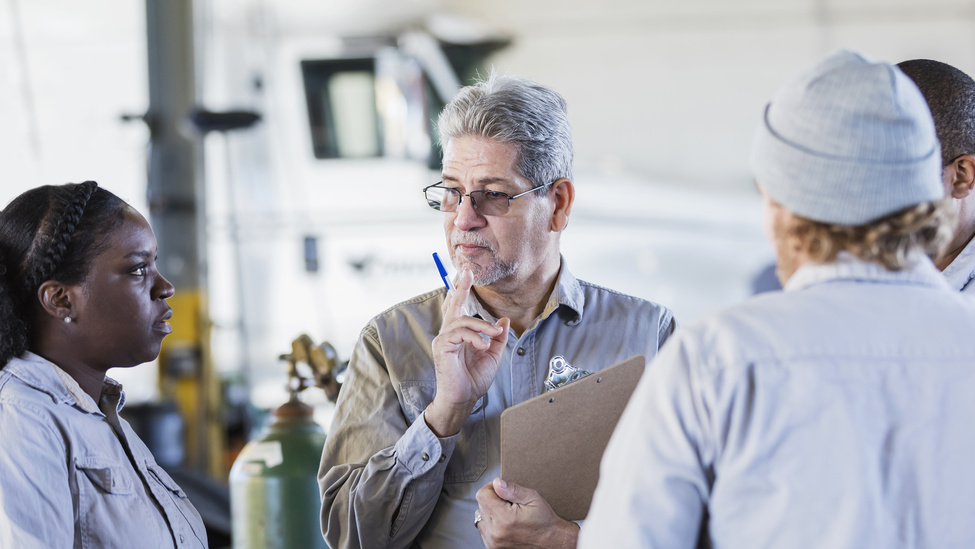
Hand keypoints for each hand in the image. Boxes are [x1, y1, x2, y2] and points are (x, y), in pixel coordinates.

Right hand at [426, 269, 509, 436]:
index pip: (460, 309)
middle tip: (467, 272)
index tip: (466, 276)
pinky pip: (460, 333)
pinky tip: (483, 345)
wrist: (463, 399)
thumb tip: (503, 320)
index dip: (462, 292)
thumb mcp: (492, 356)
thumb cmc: (473, 380)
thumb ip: (497, 338)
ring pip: (463, 320)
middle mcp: (449, 334)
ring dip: (482, 325)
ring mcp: (444, 339)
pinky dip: (475, 336)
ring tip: (494, 334)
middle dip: (460, 288)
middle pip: (453, 306)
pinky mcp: (442, 347)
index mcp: (460, 335)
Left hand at [475, 478, 578, 548]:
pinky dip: (492, 523)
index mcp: (504, 519)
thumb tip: (497, 483)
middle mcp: (495, 532)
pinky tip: (505, 523)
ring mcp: (493, 542)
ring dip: (491, 512)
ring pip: (480, 516)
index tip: (502, 490)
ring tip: (507, 514)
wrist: (551, 541)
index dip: (491, 488)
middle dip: (493, 500)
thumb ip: (512, 489)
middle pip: (481, 505)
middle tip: (510, 504)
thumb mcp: (532, 498)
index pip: (482, 495)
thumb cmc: (544, 521)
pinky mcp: (492, 547)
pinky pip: (484, 528)